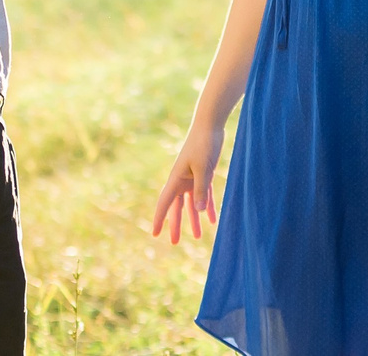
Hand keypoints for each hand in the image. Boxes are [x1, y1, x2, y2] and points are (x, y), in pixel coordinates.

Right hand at [151, 121, 221, 244]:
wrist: (210, 124)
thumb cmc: (204, 143)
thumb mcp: (203, 168)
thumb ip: (201, 189)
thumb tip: (198, 211)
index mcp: (177, 178)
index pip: (165, 203)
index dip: (159, 219)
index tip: (155, 234)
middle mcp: (182, 180)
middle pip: (177, 207)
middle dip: (176, 224)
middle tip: (174, 243)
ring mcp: (192, 177)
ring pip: (192, 203)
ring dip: (194, 219)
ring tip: (199, 236)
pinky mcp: (204, 173)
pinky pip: (204, 195)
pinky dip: (208, 206)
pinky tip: (213, 220)